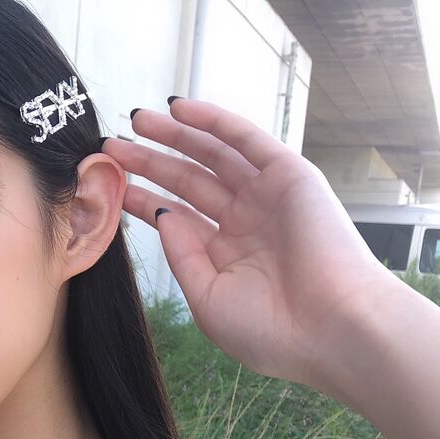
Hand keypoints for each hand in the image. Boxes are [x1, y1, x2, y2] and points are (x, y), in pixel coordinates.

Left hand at [101, 98, 398, 391]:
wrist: (330, 328)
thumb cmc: (271, 330)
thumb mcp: (208, 298)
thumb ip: (182, 256)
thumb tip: (162, 215)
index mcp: (227, 254)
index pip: (176, 216)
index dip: (142, 198)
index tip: (109, 185)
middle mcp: (245, 221)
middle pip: (187, 181)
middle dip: (149, 162)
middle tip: (110, 146)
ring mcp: (266, 196)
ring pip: (211, 155)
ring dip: (174, 135)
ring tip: (135, 119)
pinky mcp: (289, 176)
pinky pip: (245, 139)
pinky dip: (213, 121)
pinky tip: (178, 108)